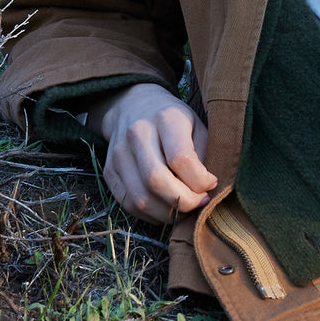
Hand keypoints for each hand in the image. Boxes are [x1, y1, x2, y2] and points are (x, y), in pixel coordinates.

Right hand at [87, 83, 217, 223]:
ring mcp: (119, 152)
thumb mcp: (196, 125)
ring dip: (166, 213)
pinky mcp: (109, 170)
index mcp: (166, 117)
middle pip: (157, 180)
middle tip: (199, 204)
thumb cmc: (174, 120)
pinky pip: (128, 204)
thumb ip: (203, 155)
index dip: (200, 181)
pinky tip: (165, 208)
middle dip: (183, 202)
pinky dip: (150, 214)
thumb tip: (207, 190)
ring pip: (140, 198)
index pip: (181, 158)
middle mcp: (138, 132)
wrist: (134, 105)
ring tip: (184, 209)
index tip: (210, 184)